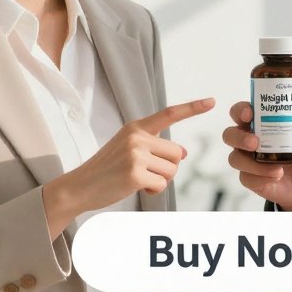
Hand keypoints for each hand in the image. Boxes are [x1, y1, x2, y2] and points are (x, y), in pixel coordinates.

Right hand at [43, 97, 213, 236]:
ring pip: (172, 170)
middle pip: (177, 153)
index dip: (192, 107)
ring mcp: (135, 154)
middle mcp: (137, 137)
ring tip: (135, 179)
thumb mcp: (128, 149)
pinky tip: (135, 187)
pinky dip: (153, 191)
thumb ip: (155, 147)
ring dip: (159, 180)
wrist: (80, 186)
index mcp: (136, 127)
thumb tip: (184, 153)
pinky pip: (162, 184)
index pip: (169, 114)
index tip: (212, 101)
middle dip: (167, 167)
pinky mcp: (135, 174)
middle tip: (143, 171)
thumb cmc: (107, 169)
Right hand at [221, 101, 291, 210]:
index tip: (249, 113)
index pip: (241, 112)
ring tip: (275, 166)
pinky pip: (246, 177)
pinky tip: (276, 176)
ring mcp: (247, 160)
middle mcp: (249, 139)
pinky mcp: (250, 178)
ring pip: (234, 157)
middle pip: (230, 133)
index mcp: (260, 123)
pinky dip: (260, 177)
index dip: (240, 110)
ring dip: (251, 162)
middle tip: (255, 142)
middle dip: (239, 136)